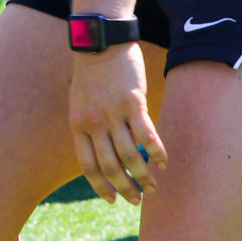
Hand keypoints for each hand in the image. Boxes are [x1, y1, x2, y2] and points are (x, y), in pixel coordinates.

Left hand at [68, 44, 167, 205]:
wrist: (99, 41)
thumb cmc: (92, 72)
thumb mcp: (79, 101)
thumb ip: (88, 125)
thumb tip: (101, 148)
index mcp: (78, 125)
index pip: (88, 166)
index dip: (101, 186)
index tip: (112, 199)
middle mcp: (94, 123)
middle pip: (110, 166)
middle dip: (125, 188)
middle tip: (137, 199)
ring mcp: (113, 114)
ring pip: (130, 155)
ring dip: (143, 175)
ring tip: (154, 186)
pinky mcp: (133, 103)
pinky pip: (147, 135)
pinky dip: (156, 152)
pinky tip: (163, 162)